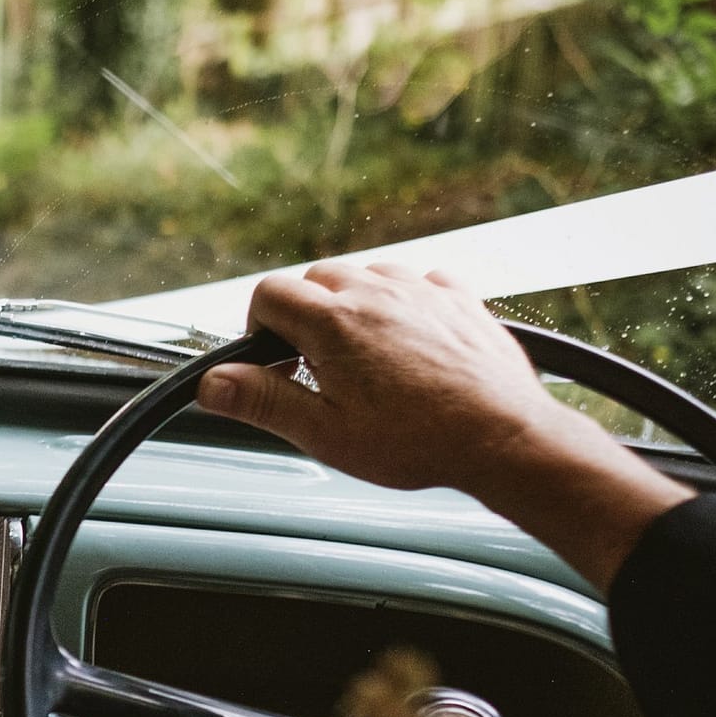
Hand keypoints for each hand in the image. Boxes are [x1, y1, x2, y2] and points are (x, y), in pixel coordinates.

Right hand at [197, 262, 564, 493]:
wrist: (504, 439)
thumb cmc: (419, 442)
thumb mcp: (325, 433)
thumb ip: (263, 401)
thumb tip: (211, 384)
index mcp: (334, 322)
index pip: (268, 293)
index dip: (259, 327)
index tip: (275, 362)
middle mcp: (376, 292)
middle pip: (316, 278)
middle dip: (305, 316)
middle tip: (317, 368)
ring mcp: (422, 290)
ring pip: (366, 274)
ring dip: (353, 305)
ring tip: (364, 358)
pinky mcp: (459, 298)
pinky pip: (418, 281)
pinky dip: (403, 303)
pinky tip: (408, 343)